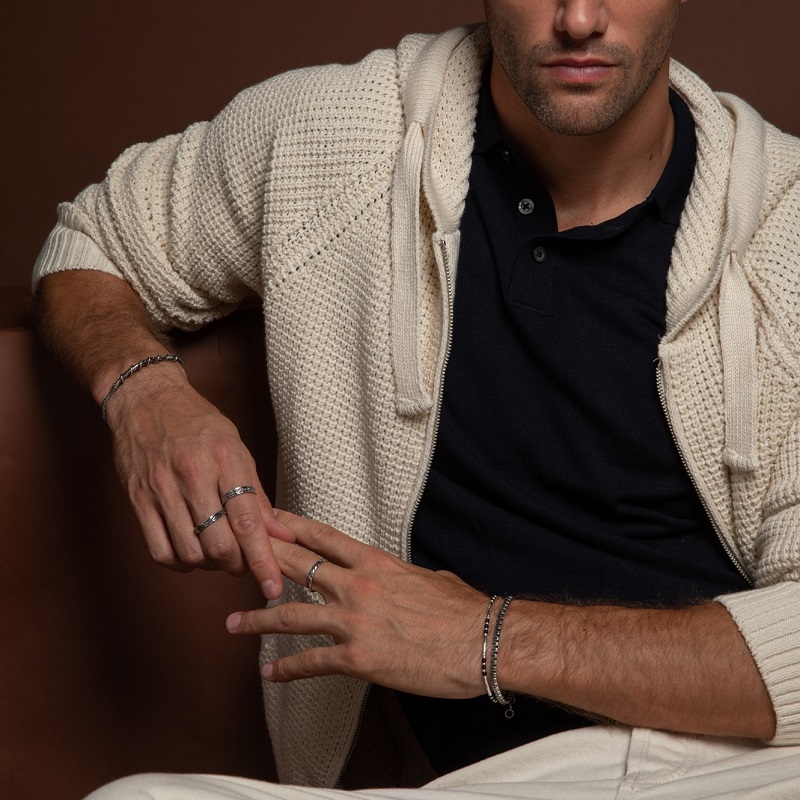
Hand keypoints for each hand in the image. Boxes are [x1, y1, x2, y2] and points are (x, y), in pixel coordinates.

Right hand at [106, 365, 292, 598]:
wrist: (145, 398)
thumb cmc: (198, 422)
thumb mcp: (236, 447)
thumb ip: (257, 494)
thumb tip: (281, 534)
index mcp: (226, 458)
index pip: (248, 520)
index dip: (263, 559)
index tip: (274, 586)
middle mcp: (193, 474)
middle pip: (219, 544)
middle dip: (238, 565)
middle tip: (245, 562)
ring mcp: (162, 489)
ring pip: (190, 553)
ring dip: (209, 566)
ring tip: (218, 552)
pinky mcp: (138, 500)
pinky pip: (159, 551)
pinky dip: (179, 564)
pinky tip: (190, 553)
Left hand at [226, 510, 488, 697]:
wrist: (484, 640)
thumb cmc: (464, 610)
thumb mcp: (431, 578)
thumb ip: (407, 576)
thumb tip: (407, 578)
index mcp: (376, 563)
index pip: (323, 537)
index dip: (291, 525)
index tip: (268, 516)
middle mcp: (358, 586)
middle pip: (297, 565)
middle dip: (262, 558)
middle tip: (233, 554)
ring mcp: (354, 621)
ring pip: (291, 615)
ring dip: (258, 620)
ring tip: (233, 624)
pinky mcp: (358, 658)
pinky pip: (311, 661)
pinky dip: (286, 668)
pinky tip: (269, 673)